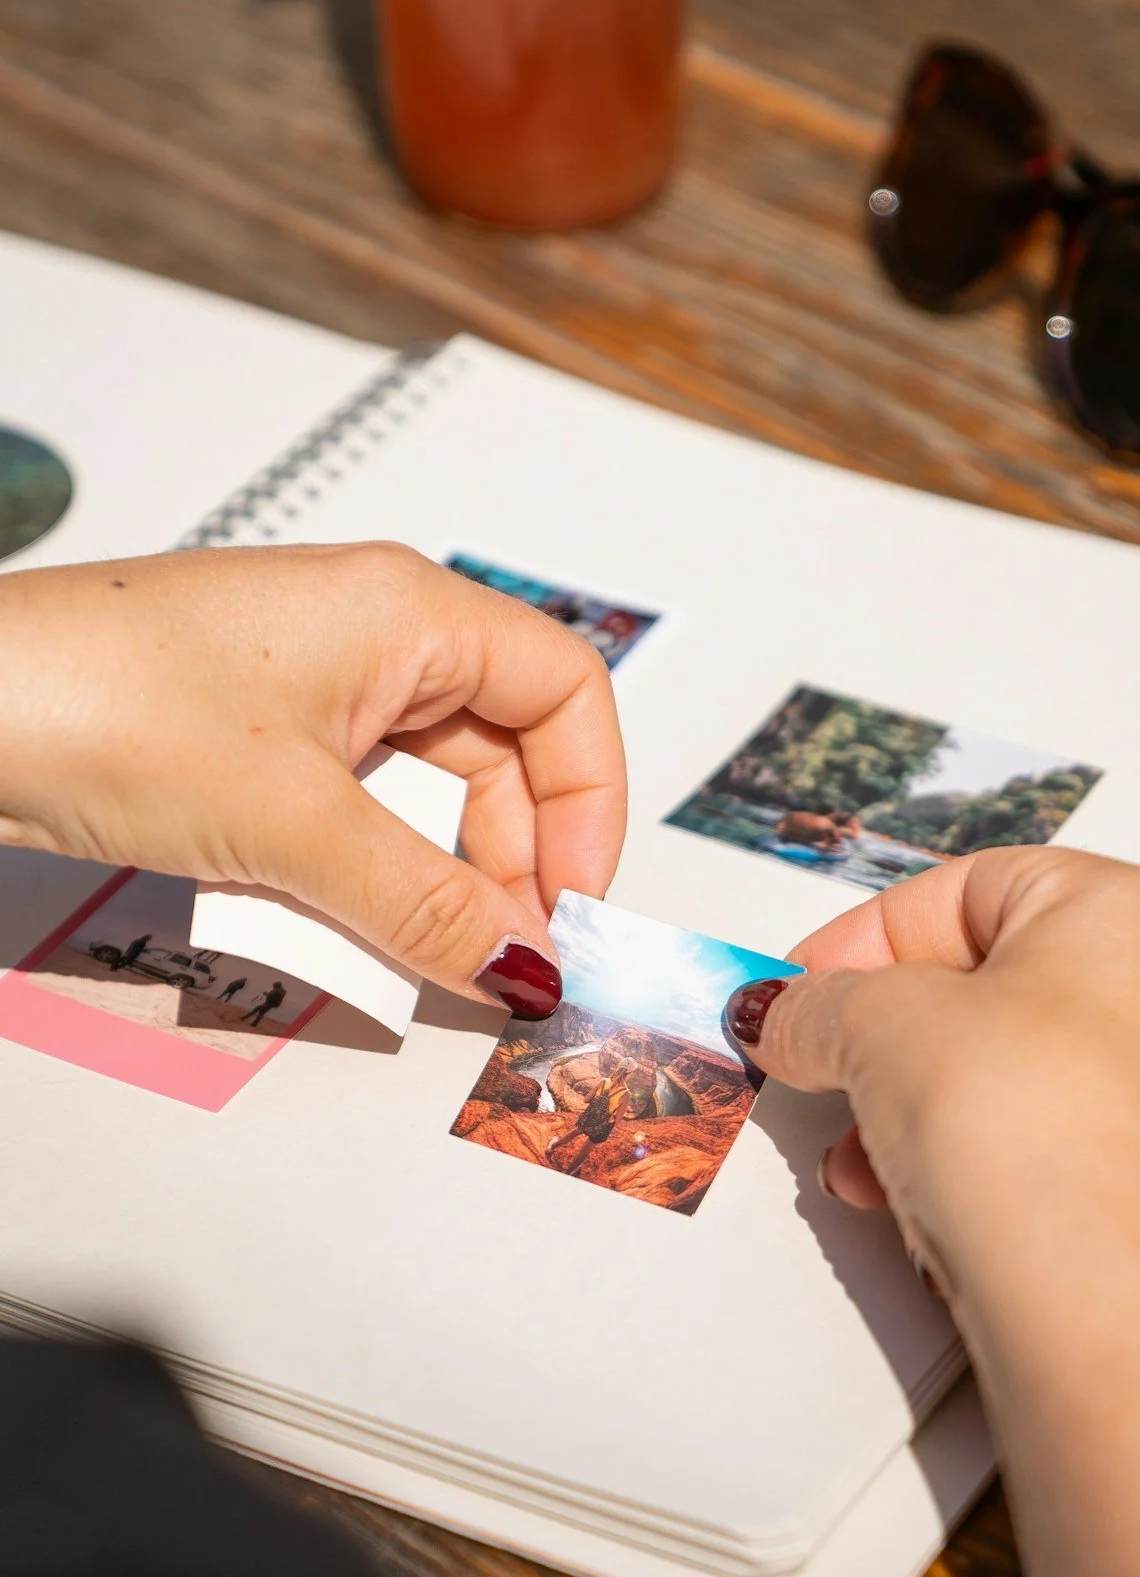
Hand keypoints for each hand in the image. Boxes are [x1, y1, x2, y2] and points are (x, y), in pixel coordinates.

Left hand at [0, 544, 624, 1004]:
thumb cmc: (113, 710)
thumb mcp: (296, 825)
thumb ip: (426, 905)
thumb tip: (527, 967)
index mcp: (410, 609)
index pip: (566, 692)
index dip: (590, 803)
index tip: (572, 907)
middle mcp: (372, 632)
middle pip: (505, 746)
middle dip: (519, 855)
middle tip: (506, 959)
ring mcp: (306, 680)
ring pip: (426, 784)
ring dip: (441, 873)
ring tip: (430, 954)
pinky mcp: (248, 731)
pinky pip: (353, 803)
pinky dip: (369, 868)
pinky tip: (355, 926)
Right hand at [750, 847, 1139, 1315]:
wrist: (1099, 1307)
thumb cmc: (1032, 1143)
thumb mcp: (878, 1030)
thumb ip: (821, 1004)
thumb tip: (794, 1012)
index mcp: (1133, 909)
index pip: (968, 891)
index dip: (867, 939)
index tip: (806, 987)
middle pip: (1000, 984)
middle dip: (894, 1037)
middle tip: (831, 1067)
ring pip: (1029, 1072)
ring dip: (928, 1107)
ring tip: (866, 1157)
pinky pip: (1063, 1142)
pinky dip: (989, 1159)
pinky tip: (925, 1201)